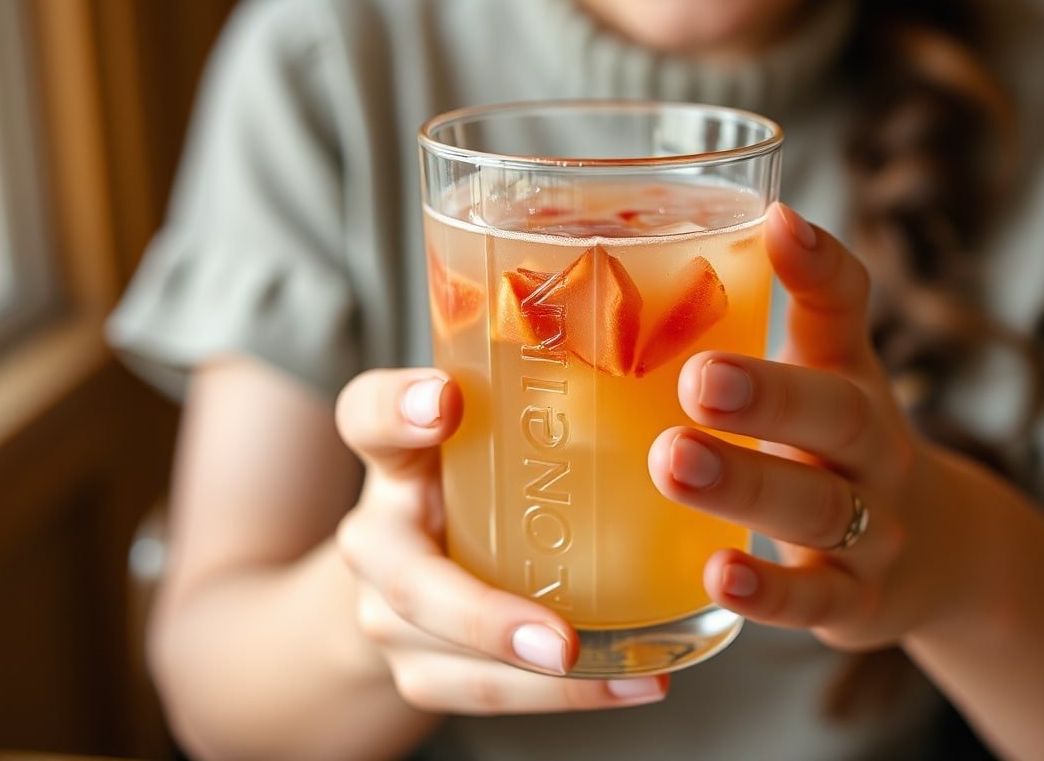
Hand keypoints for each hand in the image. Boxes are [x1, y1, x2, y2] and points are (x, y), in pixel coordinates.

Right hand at [334, 369, 669, 713]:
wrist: (406, 570)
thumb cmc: (477, 480)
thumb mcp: (493, 430)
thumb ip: (550, 399)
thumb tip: (675, 346)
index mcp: (395, 456)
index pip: (367, 415)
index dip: (396, 409)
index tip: (445, 401)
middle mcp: (378, 535)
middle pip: (406, 578)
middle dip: (481, 615)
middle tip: (557, 638)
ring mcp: (390, 612)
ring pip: (444, 656)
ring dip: (535, 681)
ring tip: (623, 674)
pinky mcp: (418, 668)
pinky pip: (482, 692)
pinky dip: (560, 697)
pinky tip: (632, 684)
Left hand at [649, 203, 980, 650]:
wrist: (936, 552)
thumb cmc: (843, 443)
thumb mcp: (828, 372)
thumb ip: (793, 305)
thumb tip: (760, 214)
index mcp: (850, 379)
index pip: (846, 311)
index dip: (819, 268)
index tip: (779, 226)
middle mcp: (871, 449)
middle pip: (835, 416)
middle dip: (769, 396)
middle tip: (699, 377)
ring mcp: (869, 527)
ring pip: (817, 506)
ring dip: (745, 485)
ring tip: (675, 461)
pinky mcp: (855, 601)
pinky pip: (816, 601)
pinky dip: (770, 593)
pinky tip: (719, 575)